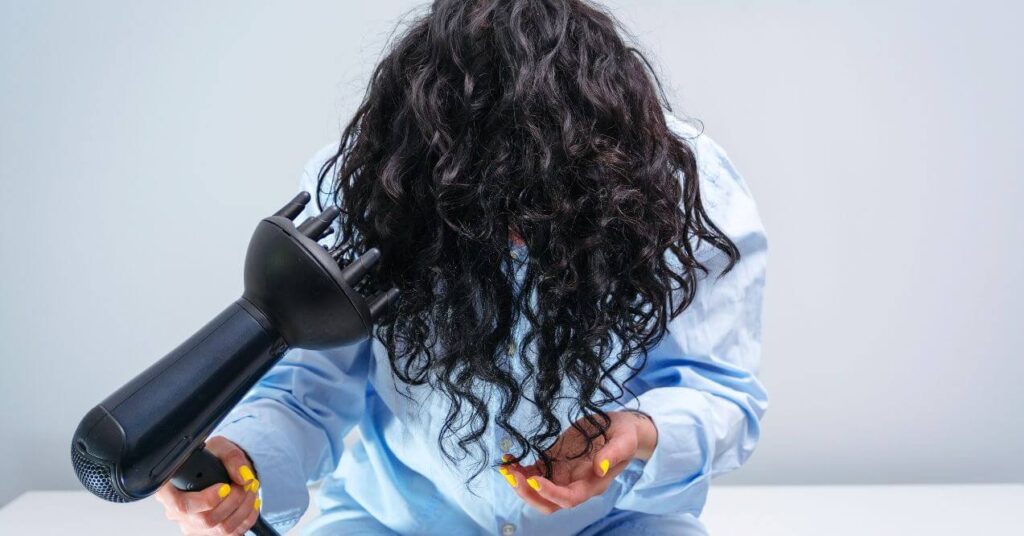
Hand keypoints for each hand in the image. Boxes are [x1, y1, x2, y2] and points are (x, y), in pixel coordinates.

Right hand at [155, 436, 262, 534]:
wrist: (220, 469)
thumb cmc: (213, 458)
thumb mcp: (221, 447)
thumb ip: (232, 458)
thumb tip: (244, 477)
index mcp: (170, 488)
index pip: (180, 504)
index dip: (206, 500)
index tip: (225, 487)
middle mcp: (176, 511)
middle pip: (205, 520)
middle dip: (233, 501)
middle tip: (245, 485)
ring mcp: (191, 525)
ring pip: (221, 529)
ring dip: (244, 509)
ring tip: (250, 491)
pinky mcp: (207, 533)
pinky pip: (231, 534)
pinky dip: (246, 519)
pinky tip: (249, 504)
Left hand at [502, 411, 656, 513]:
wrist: (620, 428)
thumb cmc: (624, 434)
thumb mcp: (624, 440)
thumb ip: (614, 455)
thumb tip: (600, 468)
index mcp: (592, 483)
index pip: (569, 498)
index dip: (551, 493)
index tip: (535, 480)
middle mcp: (575, 484)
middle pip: (548, 503)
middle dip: (527, 493)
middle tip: (511, 476)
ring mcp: (563, 474)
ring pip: (537, 491)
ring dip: (519, 483)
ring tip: (505, 467)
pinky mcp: (554, 462)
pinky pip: (533, 472)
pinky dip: (519, 469)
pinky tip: (508, 458)